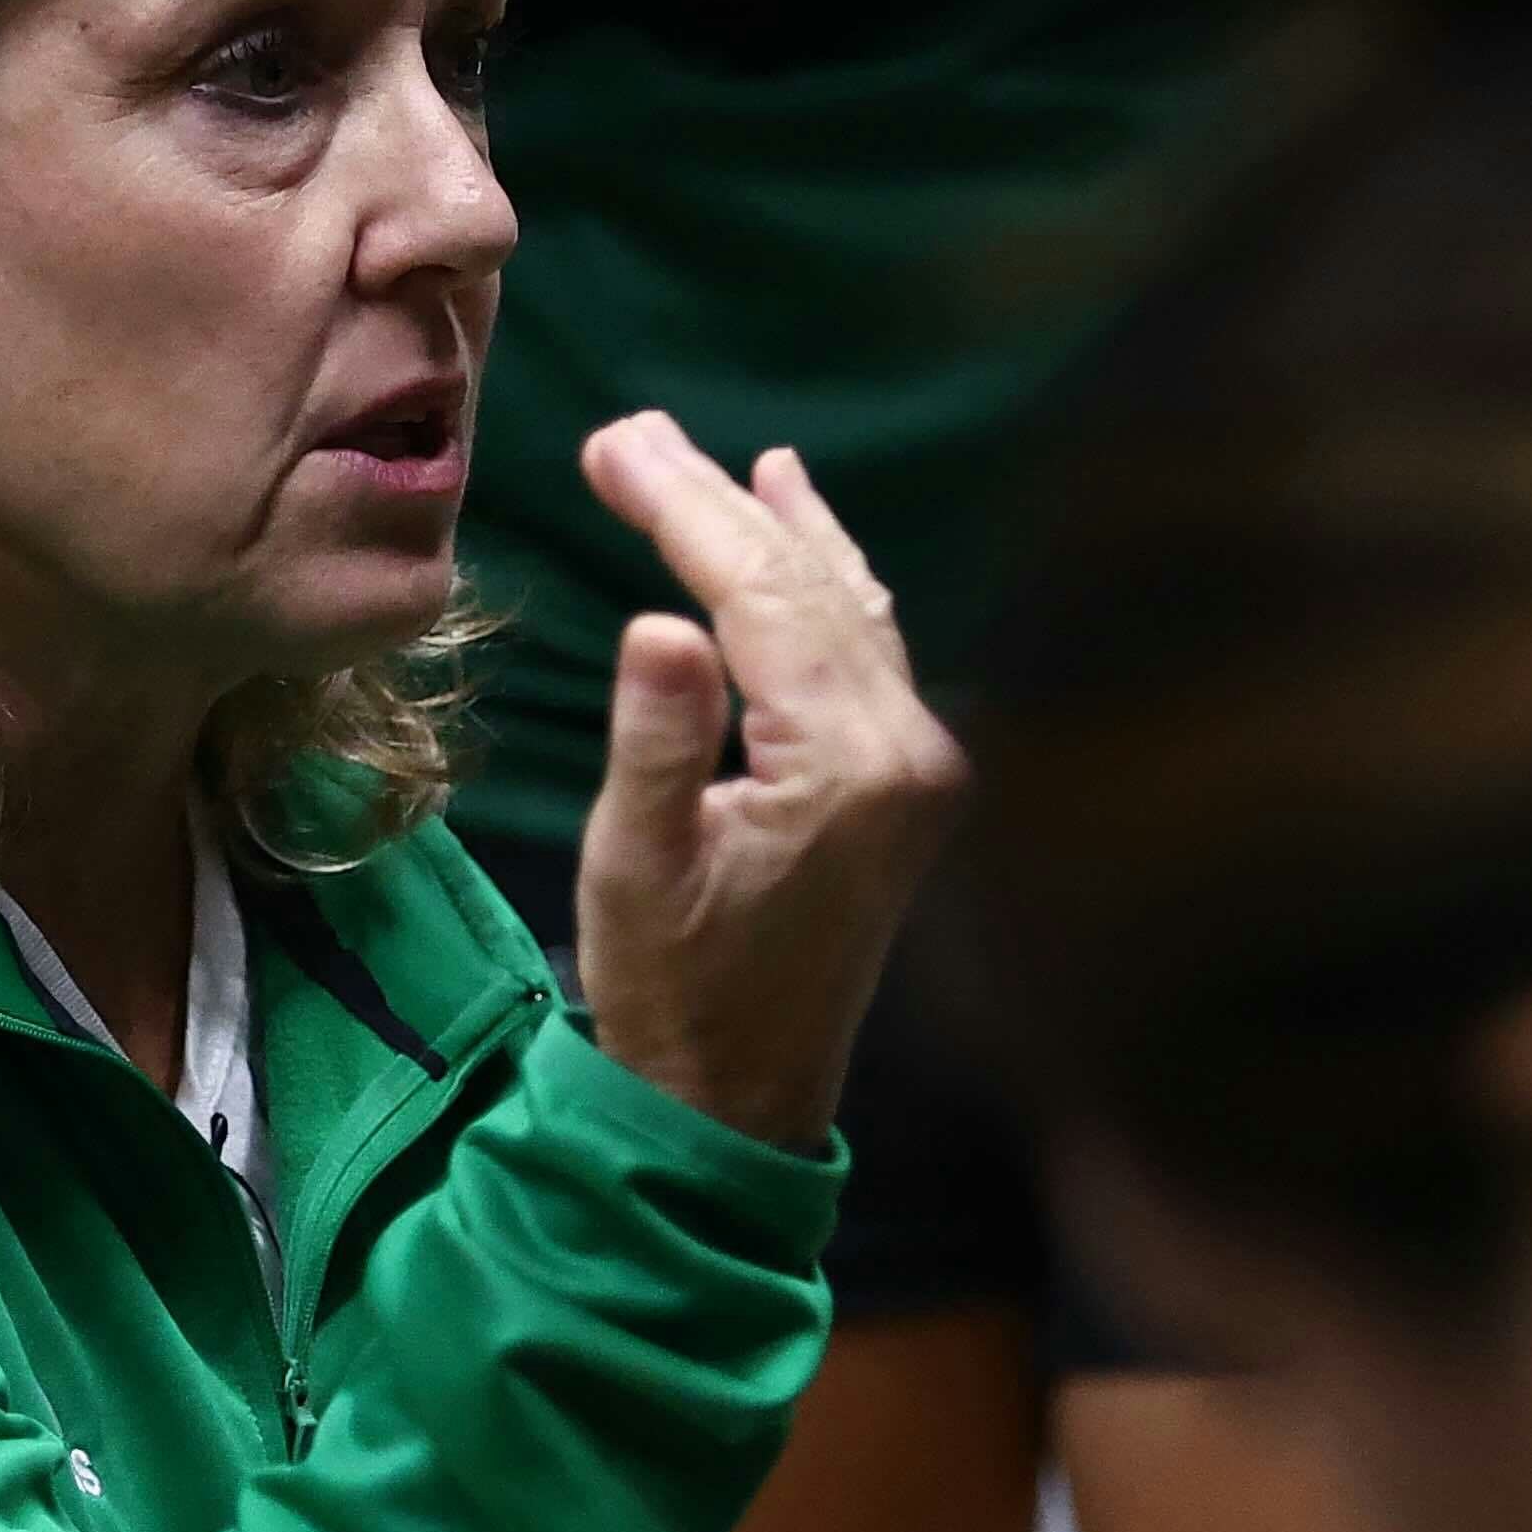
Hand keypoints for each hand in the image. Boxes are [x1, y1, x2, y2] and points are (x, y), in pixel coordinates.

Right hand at [572, 414, 969, 1151]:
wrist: (739, 1098)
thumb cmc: (673, 992)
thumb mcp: (637, 868)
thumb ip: (656, 740)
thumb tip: (663, 619)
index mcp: (845, 766)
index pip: (763, 598)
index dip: (686, 511)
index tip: (613, 443)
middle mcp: (907, 750)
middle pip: (812, 586)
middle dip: (721, 505)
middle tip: (633, 432)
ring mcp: (919, 767)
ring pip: (850, 607)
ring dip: (782, 531)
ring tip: (729, 462)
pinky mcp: (907, 785)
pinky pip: (868, 648)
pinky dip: (826, 582)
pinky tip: (803, 531)